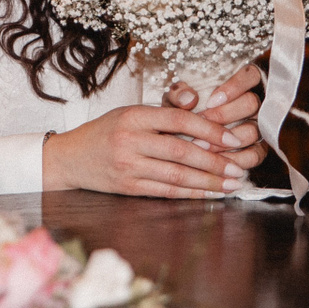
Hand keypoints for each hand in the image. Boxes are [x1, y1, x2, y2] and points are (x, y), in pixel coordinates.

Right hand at [42, 93, 265, 197]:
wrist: (69, 158)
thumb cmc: (104, 132)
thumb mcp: (128, 113)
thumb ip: (162, 117)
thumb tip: (206, 126)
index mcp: (133, 115)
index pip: (178, 120)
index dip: (209, 130)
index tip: (232, 139)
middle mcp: (130, 140)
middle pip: (181, 151)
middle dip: (215, 162)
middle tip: (238, 167)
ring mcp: (128, 166)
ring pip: (176, 175)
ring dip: (208, 182)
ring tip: (231, 184)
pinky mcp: (127, 187)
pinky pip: (165, 192)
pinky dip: (190, 194)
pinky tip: (209, 194)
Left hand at [164, 62, 267, 167]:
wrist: (178, 138)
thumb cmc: (182, 113)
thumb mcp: (175, 101)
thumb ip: (179, 94)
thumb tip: (189, 99)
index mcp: (240, 84)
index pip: (250, 75)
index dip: (233, 87)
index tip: (210, 101)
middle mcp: (254, 105)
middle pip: (251, 103)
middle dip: (224, 115)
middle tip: (201, 123)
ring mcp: (259, 127)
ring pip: (253, 130)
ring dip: (227, 139)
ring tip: (201, 145)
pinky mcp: (258, 150)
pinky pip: (254, 155)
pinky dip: (235, 158)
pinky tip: (214, 160)